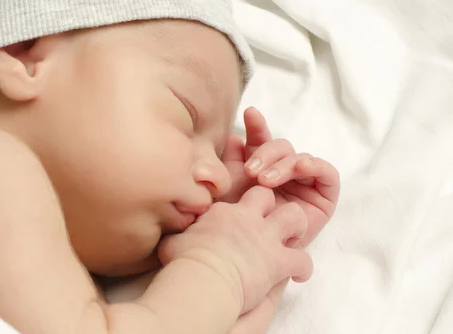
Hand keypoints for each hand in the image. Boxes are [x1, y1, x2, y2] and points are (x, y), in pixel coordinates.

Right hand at [157, 186, 312, 314]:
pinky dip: (303, 267)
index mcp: (224, 212)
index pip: (237, 199)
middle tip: (271, 224)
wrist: (202, 279)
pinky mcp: (278, 261)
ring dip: (297, 227)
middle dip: (272, 206)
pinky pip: (302, 259)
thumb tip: (171, 232)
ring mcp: (266, 238)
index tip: (240, 224)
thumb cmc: (184, 263)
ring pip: (295, 216)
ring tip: (292, 240)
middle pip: (268, 196)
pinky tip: (298, 275)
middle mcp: (248, 219)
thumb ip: (179, 232)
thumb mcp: (174, 240)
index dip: (242, 209)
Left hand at [222, 107, 339, 247]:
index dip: (257, 126)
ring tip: (266, 180)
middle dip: (266, 154)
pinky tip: (301, 167)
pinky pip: (327, 174)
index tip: (250, 114)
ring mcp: (304, 183)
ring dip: (284, 164)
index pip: (261, 141)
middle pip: (281, 147)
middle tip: (251, 171)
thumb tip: (233, 135)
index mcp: (260, 167)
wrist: (250, 256)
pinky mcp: (325, 196)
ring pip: (300, 158)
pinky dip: (315, 165)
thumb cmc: (238, 222)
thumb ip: (231, 161)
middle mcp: (283, 172)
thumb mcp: (231, 188)